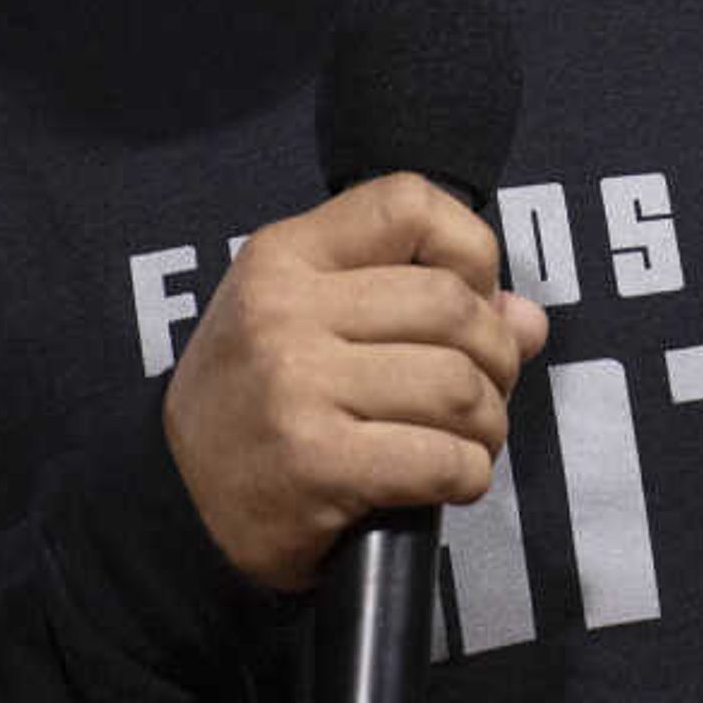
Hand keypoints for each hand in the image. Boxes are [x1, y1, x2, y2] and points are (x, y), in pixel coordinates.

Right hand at [160, 171, 552, 593]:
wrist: (175, 499)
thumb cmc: (259, 401)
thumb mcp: (313, 322)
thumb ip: (419, 300)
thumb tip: (527, 319)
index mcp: (284, 257)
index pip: (408, 203)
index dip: (470, 250)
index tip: (471, 300)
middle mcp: (285, 312)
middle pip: (452, 305)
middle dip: (496, 357)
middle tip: (483, 392)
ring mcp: (297, 387)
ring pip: (458, 386)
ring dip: (488, 424)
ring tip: (467, 440)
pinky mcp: (314, 463)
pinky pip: (441, 459)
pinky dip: (467, 475)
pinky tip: (449, 480)